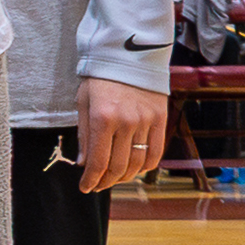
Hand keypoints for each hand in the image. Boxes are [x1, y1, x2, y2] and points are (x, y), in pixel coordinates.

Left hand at [77, 75, 166, 192]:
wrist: (128, 56)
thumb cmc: (100, 78)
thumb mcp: (83, 103)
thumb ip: (84, 135)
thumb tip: (84, 164)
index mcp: (102, 118)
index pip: (98, 161)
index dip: (91, 180)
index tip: (85, 188)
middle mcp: (126, 122)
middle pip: (118, 166)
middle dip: (106, 181)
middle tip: (98, 186)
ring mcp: (146, 122)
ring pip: (137, 163)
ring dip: (124, 177)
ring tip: (114, 179)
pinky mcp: (161, 119)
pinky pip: (156, 152)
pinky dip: (145, 167)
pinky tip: (134, 169)